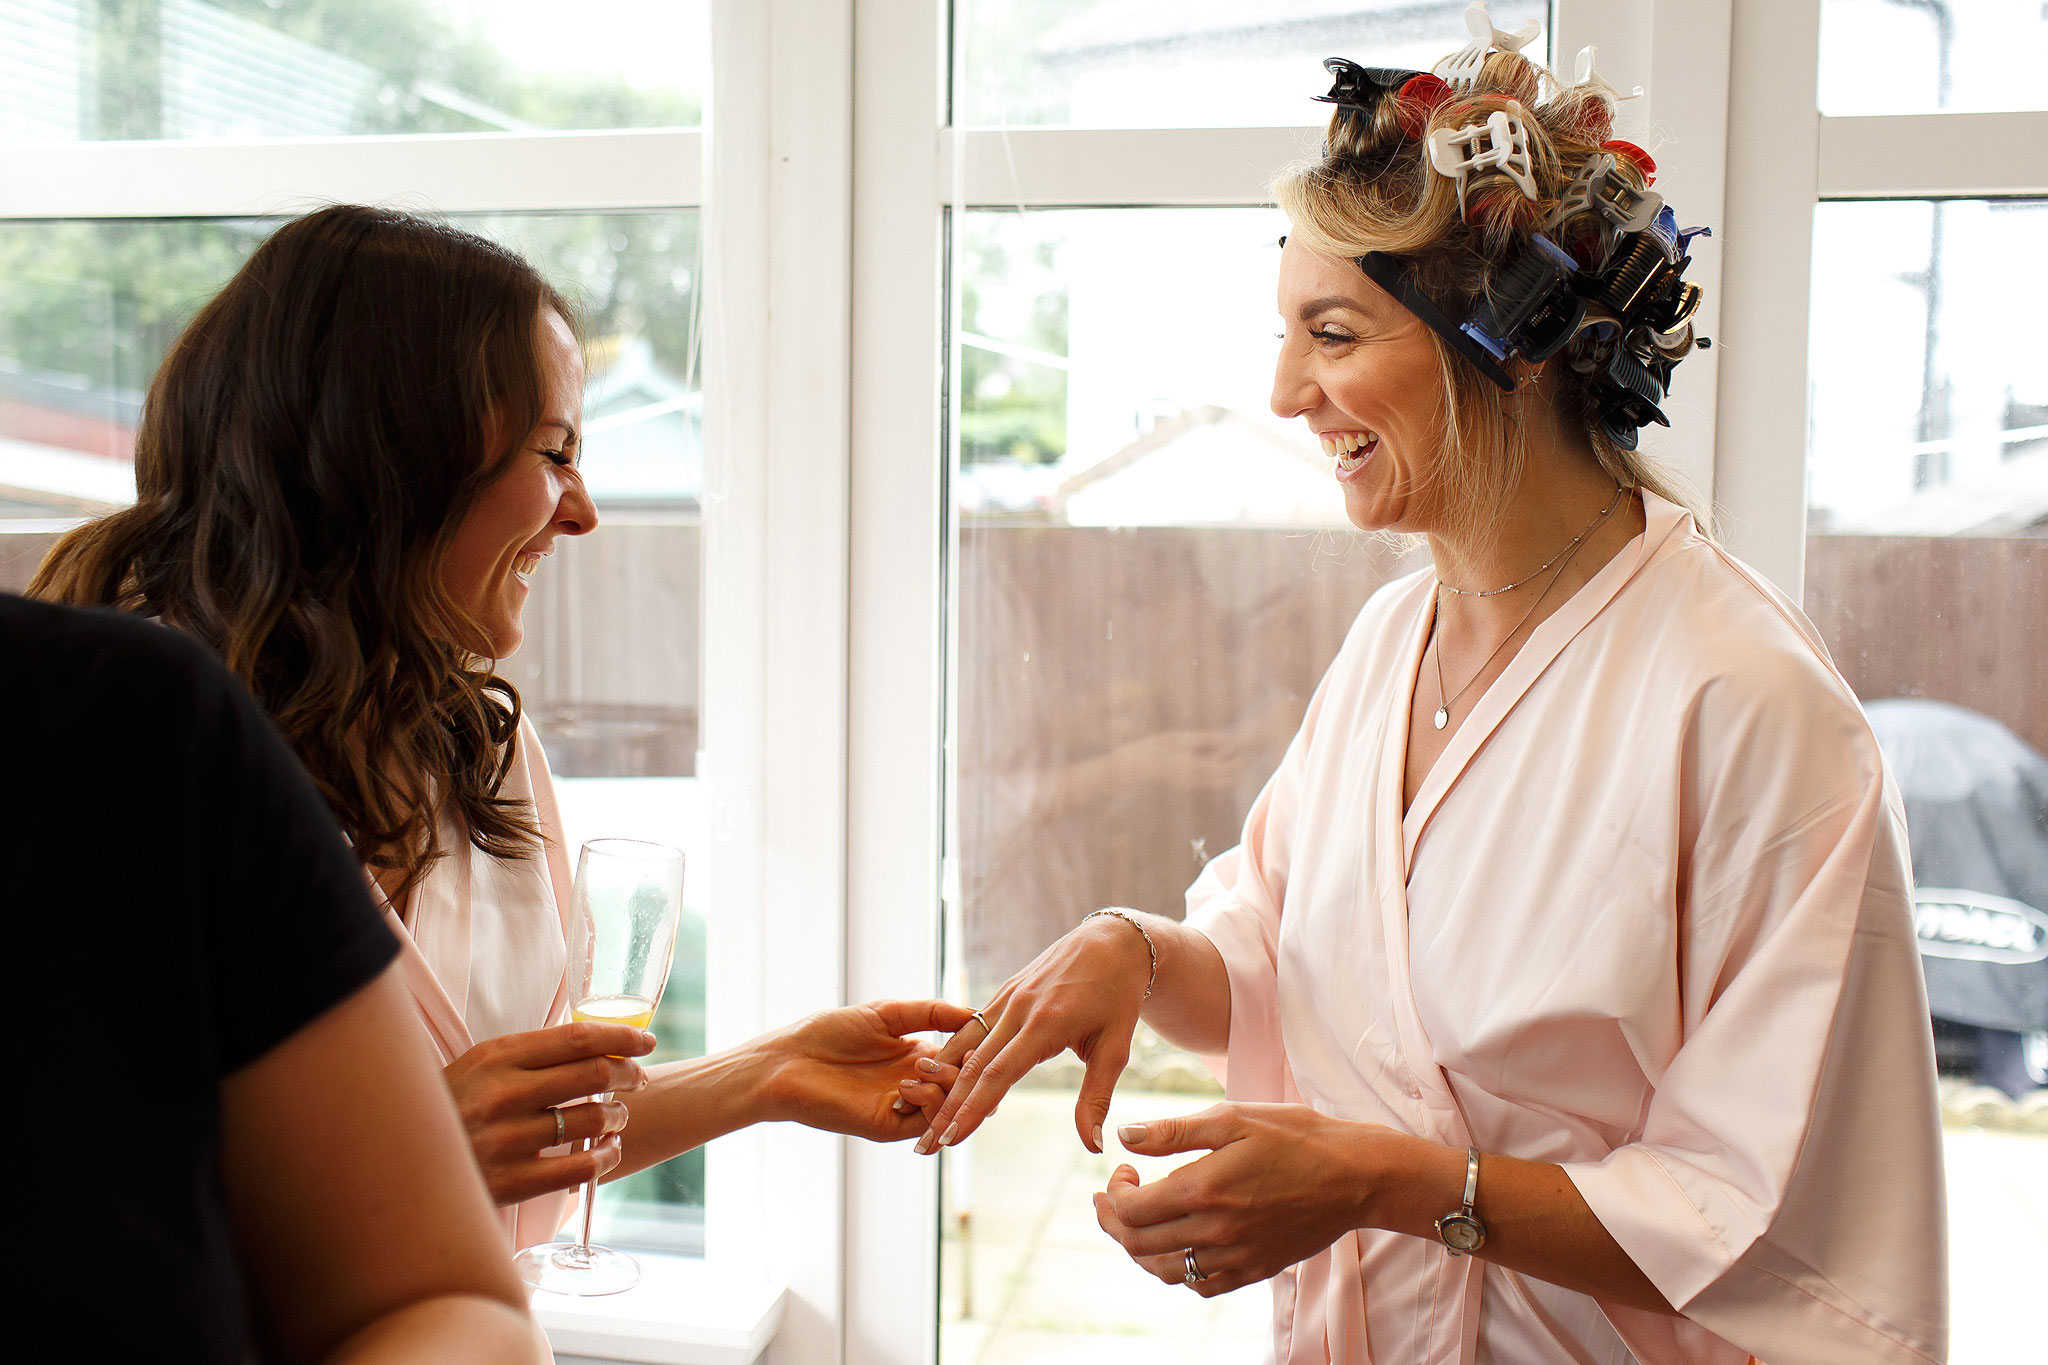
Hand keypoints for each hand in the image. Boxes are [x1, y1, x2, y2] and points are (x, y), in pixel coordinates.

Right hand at [442, 1021, 653, 1206]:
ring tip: (617, 1117)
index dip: (621, 1037)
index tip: (645, 1040)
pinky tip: (608, 1151)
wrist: (399, 1162)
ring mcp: (507, 1140)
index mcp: (497, 1057)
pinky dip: (605, 1157)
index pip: (577, 1038)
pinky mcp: (510, 1182)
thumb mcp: (480, 1066)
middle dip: (629, 1074)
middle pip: (594, 1074)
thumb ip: (530, 1056)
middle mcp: (503, 1094)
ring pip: (592, 1119)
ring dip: (617, 1116)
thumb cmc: (451, 1106)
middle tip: (638, 1079)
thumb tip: (595, 1045)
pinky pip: (580, 1167)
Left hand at [759, 999, 975, 1142]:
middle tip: (965, 1056)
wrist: (786, 1062)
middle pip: (962, 1086)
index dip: (976, 1049)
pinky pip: (925, 1122)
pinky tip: (911, 1082)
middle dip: (970, 1071)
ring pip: (950, 1107)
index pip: (961, 1058)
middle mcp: (913, 1083)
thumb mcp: (886, 1013)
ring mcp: (901, 1106)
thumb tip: (972, 1013)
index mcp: (914, 1055)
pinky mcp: (887, 1125)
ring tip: (927, 1068)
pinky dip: (929, 1103)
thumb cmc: (826, 1033)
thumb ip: (930, 1013)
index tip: (986, 1034)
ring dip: (949, 1086)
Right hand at [916, 914, 1153, 1154]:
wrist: (1112, 941)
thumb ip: (1096, 1098)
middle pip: (972, 1066)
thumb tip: (1092, 1146)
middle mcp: (1018, 1009)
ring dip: (942, 1082)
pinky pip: (972, 1027)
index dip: (971, 1110)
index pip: (998, 1075)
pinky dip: (953, 1055)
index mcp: (1045, 1024)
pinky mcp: (1004, 991)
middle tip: (925, 1144)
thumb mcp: (1115, 1048)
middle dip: (947, 1107)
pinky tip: (938, 1078)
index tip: (950, 1140)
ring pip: (965, 1045)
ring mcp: (1007, 997)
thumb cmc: (1118, 997)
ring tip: (924, 1115)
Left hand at [1094, 1102, 1399, 1297]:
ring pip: (1166, 1270)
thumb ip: (1173, 1131)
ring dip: (1139, 1250)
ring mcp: (1236, 1257)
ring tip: (1136, 1224)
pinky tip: (1178, 1245)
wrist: (1355, 1176)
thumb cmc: (1295, 1136)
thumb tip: (1125, 1136)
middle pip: (1140, 1244)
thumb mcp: (1233, 1118)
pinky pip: (1201, 1285)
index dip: (1114, 1193)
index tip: (1122, 1172)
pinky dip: (1178, 1270)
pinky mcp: (1255, 1270)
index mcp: (1203, 1189)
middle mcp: (1215, 1231)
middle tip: (1110, 1199)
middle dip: (1114, 1222)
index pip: (1131, 1210)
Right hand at [1107, 729, 1250, 792]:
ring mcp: (1193, 784)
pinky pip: (1213, 782)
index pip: (1228, 766)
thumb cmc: (1155, 748)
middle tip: (1247, 752)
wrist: (1135, 768)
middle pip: (1229, 779)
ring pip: (1222, 783)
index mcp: (1195, 767)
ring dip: (1232, 771)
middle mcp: (1197, 779)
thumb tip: (1228, 739)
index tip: (1249, 748)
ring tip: (1236, 755)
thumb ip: (1206, 739)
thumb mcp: (1181, 739)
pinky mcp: (1189, 784)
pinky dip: (1222, 773)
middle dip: (1240, 767)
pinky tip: (1220, 759)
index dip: (1241, 758)